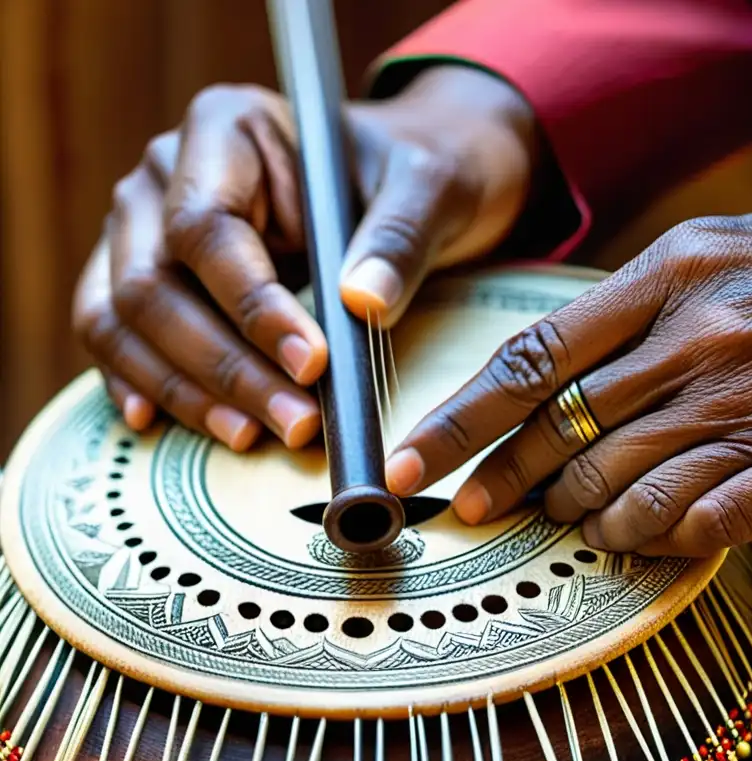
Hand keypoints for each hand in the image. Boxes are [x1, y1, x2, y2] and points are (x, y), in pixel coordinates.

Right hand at [72, 66, 534, 449]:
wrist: (393, 182)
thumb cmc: (408, 173)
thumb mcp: (428, 188)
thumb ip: (399, 236)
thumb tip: (363, 302)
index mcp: (226, 125)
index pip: (207, 228)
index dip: (252, 306)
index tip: (312, 364)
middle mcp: (165, 173)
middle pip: (155, 284)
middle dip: (226, 367)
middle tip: (296, 424)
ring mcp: (142, 226)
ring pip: (124, 319)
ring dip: (186, 389)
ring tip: (252, 436)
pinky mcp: (144, 274)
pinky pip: (114, 333)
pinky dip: (141, 381)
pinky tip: (164, 422)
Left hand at [385, 209, 751, 556]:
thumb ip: (662, 298)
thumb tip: (580, 360)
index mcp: (683, 270)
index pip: (537, 353)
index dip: (463, 417)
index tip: (417, 459)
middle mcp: (709, 334)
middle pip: (565, 429)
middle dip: (508, 479)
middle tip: (482, 508)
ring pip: (622, 484)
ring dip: (586, 517)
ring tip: (580, 524)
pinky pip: (697, 521)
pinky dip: (658, 540)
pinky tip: (650, 540)